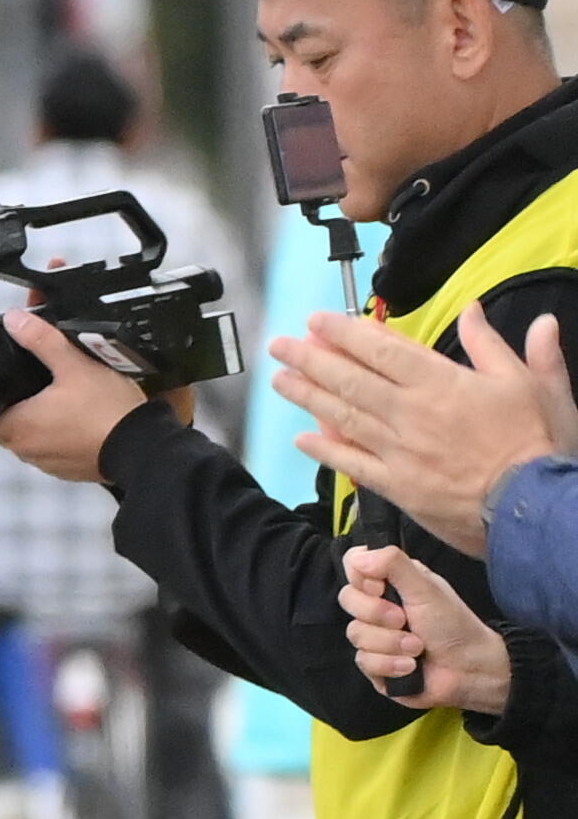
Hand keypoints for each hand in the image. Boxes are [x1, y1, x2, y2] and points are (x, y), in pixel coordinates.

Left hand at [0, 309, 177, 484]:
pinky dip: (61, 439)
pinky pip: (56, 452)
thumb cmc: (107, 410)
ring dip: (40, 425)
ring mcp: (49, 463)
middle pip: (6, 428)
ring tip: (60, 402)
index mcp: (18, 427)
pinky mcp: (70, 471)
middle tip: (34, 387)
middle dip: (15, 409)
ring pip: (31, 441)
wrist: (144, 446)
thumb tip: (14, 320)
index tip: (2, 386)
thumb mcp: (75, 365)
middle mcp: (27, 450)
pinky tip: (79, 422)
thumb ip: (42, 340)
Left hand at [275, 307, 577, 556]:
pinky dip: (326, 450)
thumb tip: (474, 308)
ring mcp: (399, 451)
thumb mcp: (531, 384)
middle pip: (351, 380)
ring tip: (280, 380)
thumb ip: (495, 345)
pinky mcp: (396, 486)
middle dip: (311, 359)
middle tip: (280, 345)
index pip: (382, 351)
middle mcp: (411, 414)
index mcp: (442, 385)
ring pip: (343, 417)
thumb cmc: (537, 445)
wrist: (535, 509)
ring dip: (308, 397)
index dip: (345, 334)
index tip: (317, 321)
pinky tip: (302, 439)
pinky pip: (352, 464)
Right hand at [348, 541, 518, 715]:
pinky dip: (390, 664)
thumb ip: (393, 564)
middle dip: (377, 614)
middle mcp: (378, 605)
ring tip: (417, 648)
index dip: (360, 577)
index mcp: (391, 581)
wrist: (471, 670)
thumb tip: (358, 557)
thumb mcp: (426, 588)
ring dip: (391, 643)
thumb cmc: (454, 625)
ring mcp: (374, 636)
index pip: (353, 565)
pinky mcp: (375, 664)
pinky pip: (364, 661)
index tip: (380, 587)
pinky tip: (410, 666)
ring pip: (356, 634)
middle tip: (404, 620)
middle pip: (348, 599)